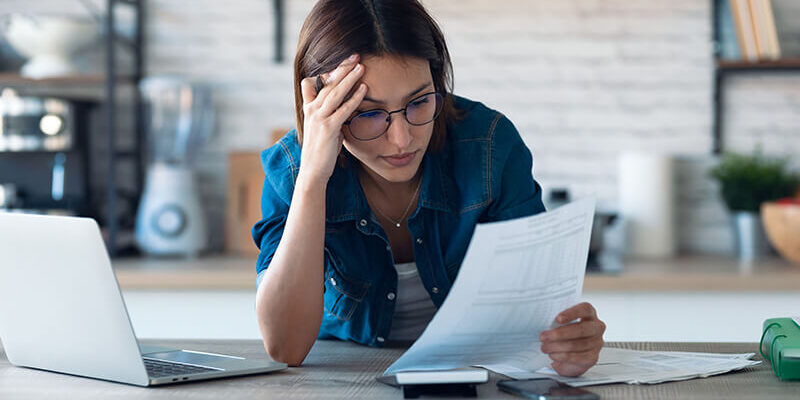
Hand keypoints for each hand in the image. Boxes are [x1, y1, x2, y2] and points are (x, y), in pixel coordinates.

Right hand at [298, 53, 367, 184]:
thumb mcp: (324, 128)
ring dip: (349, 78)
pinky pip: (343, 109)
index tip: (342, 63)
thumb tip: (344, 108)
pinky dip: (354, 98)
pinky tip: (364, 89)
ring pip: (335, 92)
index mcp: (308, 108)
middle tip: (355, 56)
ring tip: (361, 66)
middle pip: (327, 83)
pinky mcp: (328, 128)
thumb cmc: (321, 151)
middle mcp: (311, 110)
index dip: (326, 72)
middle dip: (342, 68)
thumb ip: (331, 115)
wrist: (313, 171)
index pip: (312, 83)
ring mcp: (319, 118)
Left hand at [540, 302, 605, 376]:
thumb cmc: (564, 332)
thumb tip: (542, 320)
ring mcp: (596, 343)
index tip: (558, 319)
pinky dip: (563, 357)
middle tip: (544, 337)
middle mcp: (596, 328)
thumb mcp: (561, 323)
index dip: (572, 313)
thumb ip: (556, 320)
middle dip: (560, 334)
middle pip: (581, 329)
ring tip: (545, 347)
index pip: (585, 309)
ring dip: (558, 347)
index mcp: (589, 314)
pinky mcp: (593, 357)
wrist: (568, 352)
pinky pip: (579, 358)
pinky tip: (553, 356)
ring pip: (578, 345)